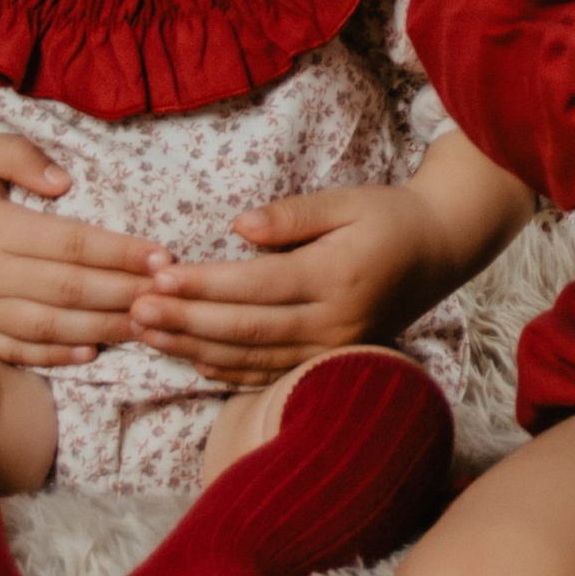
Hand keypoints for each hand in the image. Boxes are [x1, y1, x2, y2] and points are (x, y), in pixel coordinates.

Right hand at [0, 126, 162, 369]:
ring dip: (101, 330)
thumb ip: (21, 158)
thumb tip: (64, 182)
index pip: (70, 244)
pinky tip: (90, 353)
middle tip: (170, 297)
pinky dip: (52, 357)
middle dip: (125, 295)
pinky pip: (11, 350)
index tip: (160, 257)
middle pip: (68, 291)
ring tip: (147, 325)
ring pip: (46, 328)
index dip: (119, 253)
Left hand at [135, 172, 488, 380]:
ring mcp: (333, 350)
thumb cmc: (388, 218)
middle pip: (246, 329)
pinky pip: (271, 374)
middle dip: (186, 320)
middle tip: (135, 310)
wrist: (439, 252)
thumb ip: (292, 215)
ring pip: (252, 358)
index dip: (204, 284)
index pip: (256, 286)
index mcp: (336, 277)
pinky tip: (192, 359)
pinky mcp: (330, 361)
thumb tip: (237, 226)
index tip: (158, 276)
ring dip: (195, 347)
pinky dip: (228, 371)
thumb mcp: (346, 201)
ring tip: (147, 333)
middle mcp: (335, 323)